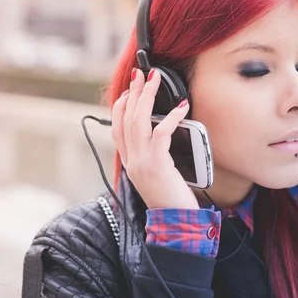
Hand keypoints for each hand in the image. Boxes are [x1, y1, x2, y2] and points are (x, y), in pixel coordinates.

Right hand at [111, 67, 198, 209]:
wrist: (176, 224)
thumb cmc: (172, 200)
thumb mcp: (157, 175)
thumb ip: (154, 156)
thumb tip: (162, 134)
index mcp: (130, 162)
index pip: (117, 128)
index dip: (121, 105)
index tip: (131, 89)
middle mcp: (131, 160)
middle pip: (126, 118)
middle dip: (134, 92)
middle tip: (142, 73)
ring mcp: (141, 162)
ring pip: (138, 121)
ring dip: (147, 97)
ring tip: (155, 80)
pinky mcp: (156, 165)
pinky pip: (160, 134)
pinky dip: (170, 118)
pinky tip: (180, 108)